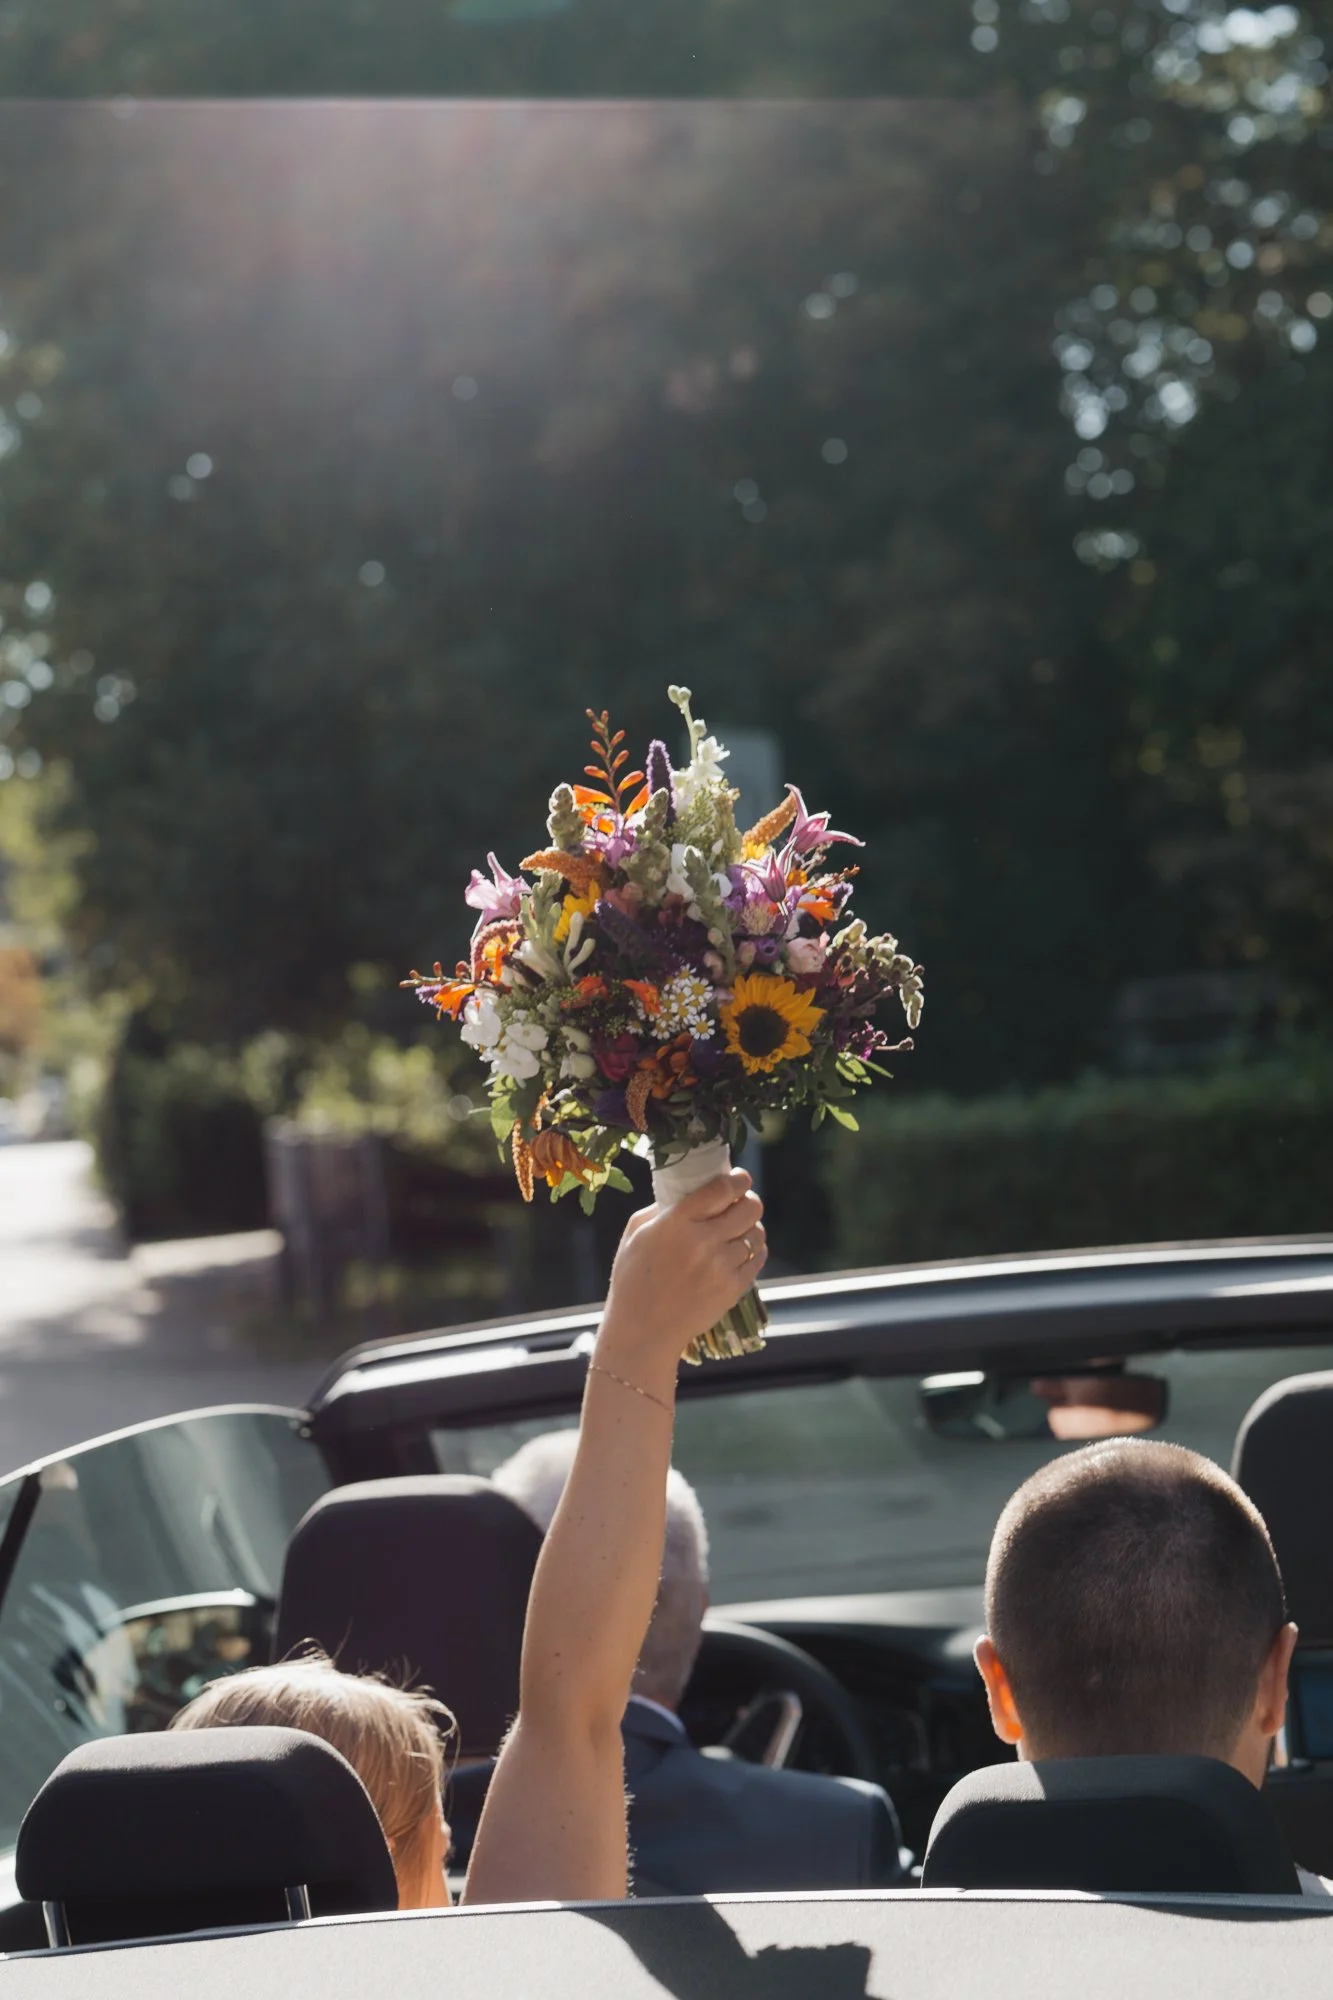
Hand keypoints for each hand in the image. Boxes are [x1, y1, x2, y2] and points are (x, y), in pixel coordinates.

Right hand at [597, 1169, 765, 1386]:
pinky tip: (739, 1251)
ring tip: (737, 1231)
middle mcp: (703, 1241)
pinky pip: (758, 1258)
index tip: (739, 1178)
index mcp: (677, 1223)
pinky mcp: (733, 1288)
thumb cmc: (633, 1279)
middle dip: (748, 1201)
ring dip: (750, 1228)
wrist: (643, 1330)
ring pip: (756, 1233)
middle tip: (740, 1204)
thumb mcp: (636, 1234)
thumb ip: (663, 1209)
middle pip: (750, 1208)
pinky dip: (753, 1250)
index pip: (722, 1189)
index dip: (738, 1179)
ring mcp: (721, 1267)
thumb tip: (690, 1191)